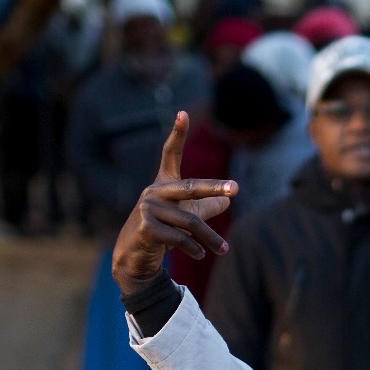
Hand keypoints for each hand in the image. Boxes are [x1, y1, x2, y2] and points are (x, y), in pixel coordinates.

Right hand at [112, 112, 237, 293]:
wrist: (135, 256)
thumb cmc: (163, 232)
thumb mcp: (186, 217)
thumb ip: (206, 207)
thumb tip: (228, 201)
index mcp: (164, 184)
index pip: (170, 154)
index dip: (177, 134)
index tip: (183, 113)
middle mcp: (154, 192)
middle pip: (191, 188)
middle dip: (214, 189)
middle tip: (234, 189)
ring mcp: (147, 208)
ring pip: (190, 221)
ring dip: (210, 238)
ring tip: (224, 250)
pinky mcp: (145, 227)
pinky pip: (179, 237)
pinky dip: (194, 248)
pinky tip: (201, 255)